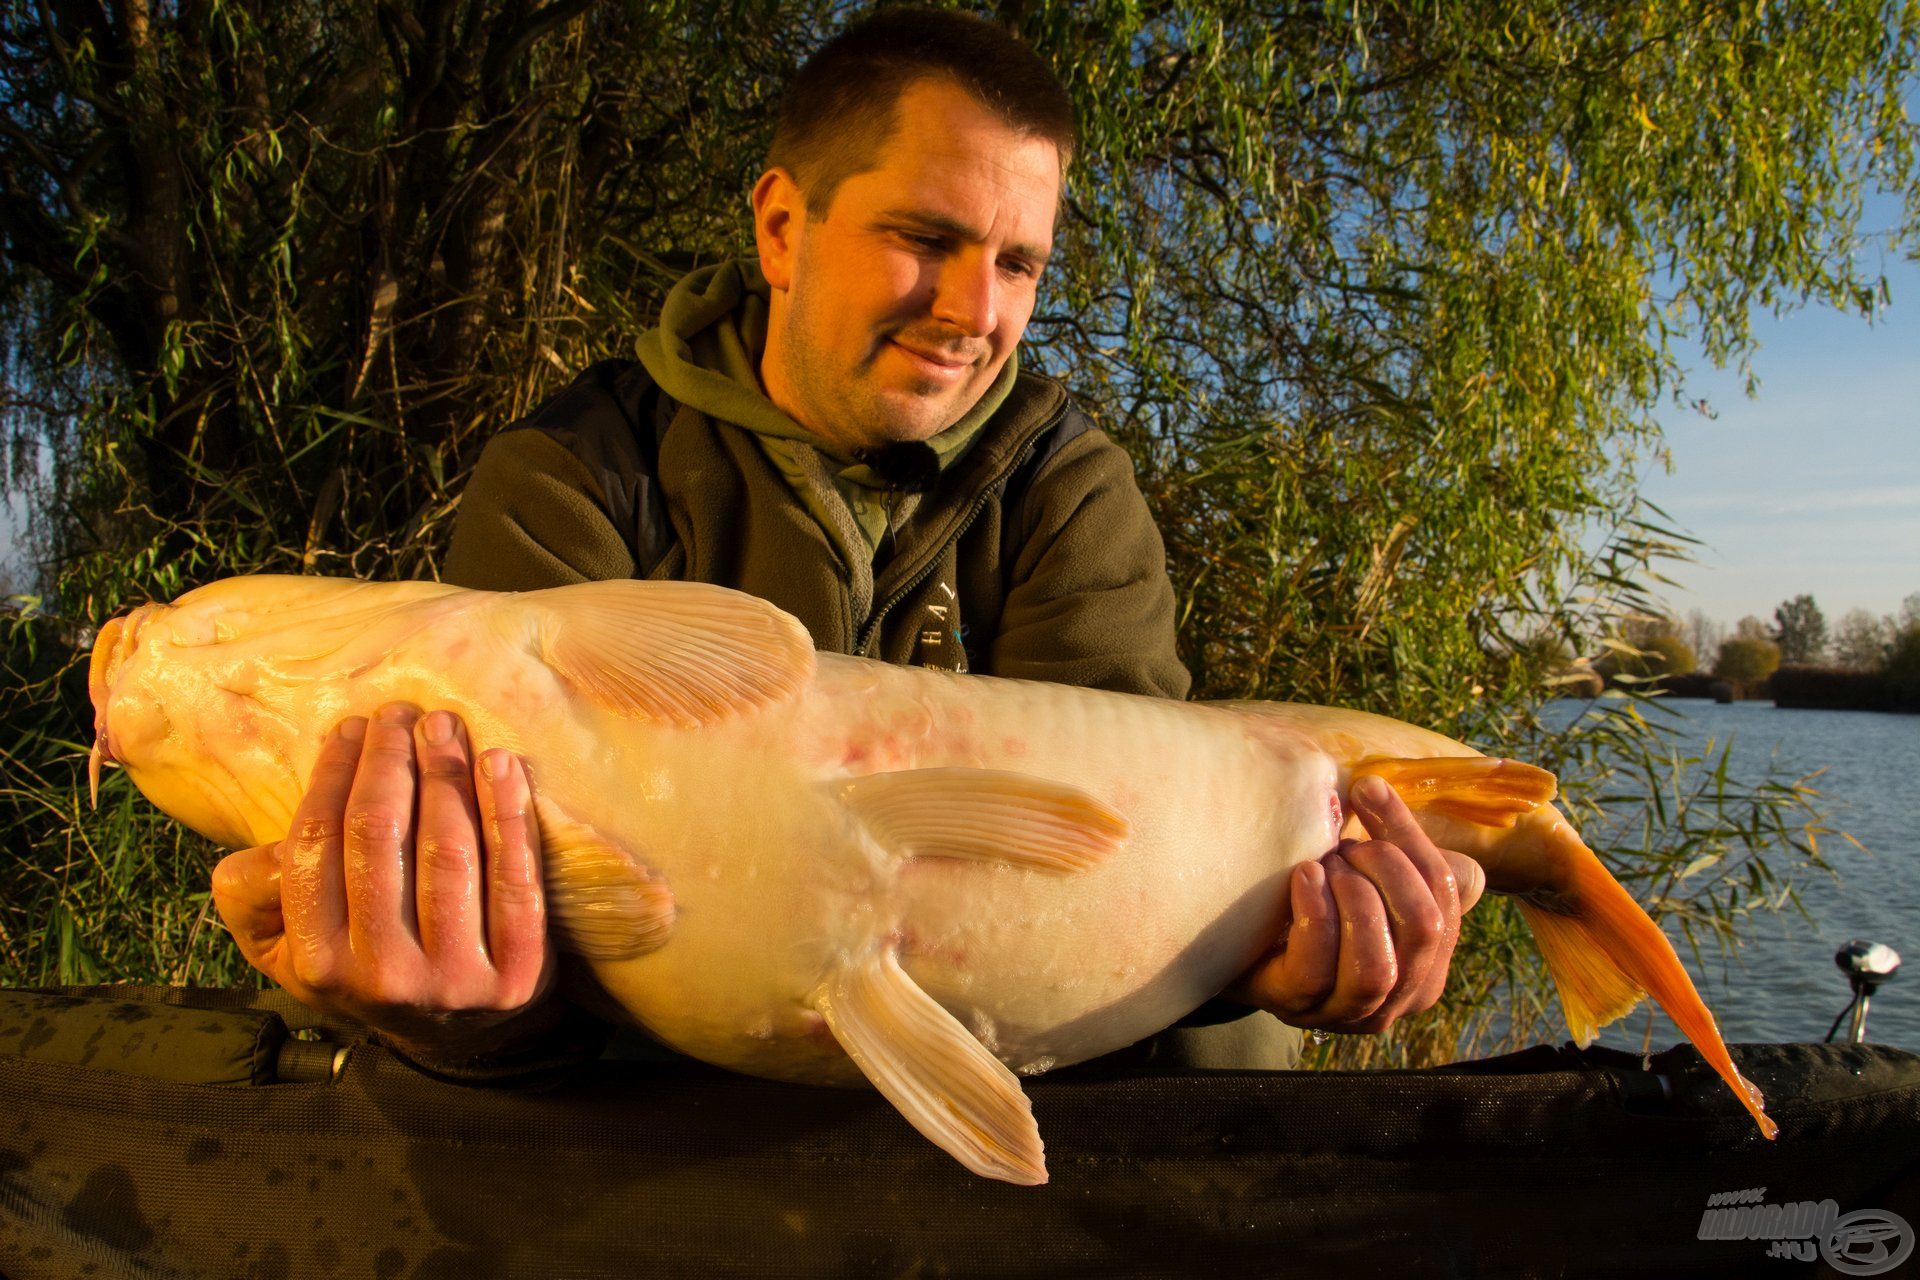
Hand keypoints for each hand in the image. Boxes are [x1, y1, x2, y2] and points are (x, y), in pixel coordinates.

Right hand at [211, 703, 555, 1058]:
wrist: (454, 1035)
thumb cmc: (364, 962)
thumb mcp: (286, 947)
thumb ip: (255, 896)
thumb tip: (272, 840)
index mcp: (317, 963)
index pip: (316, 845)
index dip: (334, 775)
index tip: (351, 727)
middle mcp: (383, 975)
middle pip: (380, 838)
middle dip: (389, 761)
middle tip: (400, 713)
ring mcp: (455, 979)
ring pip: (448, 851)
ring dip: (446, 774)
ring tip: (445, 725)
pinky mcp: (518, 974)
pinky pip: (515, 878)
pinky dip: (509, 814)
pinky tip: (501, 764)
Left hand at [1224, 774, 1486, 1033]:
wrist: (1232, 937)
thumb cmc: (1306, 896)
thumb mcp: (1354, 867)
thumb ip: (1379, 837)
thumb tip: (1373, 786)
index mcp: (1429, 957)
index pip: (1447, 894)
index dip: (1411, 834)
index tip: (1367, 789)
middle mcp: (1401, 994)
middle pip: (1424, 929)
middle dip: (1387, 869)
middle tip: (1344, 844)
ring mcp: (1348, 1010)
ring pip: (1376, 966)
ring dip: (1352, 899)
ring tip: (1322, 865)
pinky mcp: (1297, 1006)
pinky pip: (1316, 969)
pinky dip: (1314, 915)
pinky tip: (1302, 878)